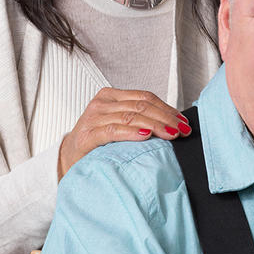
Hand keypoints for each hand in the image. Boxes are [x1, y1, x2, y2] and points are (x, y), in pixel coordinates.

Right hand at [58, 88, 189, 178]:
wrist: (70, 158)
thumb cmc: (98, 142)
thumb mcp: (118, 124)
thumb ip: (139, 119)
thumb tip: (174, 122)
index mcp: (111, 96)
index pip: (145, 97)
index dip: (167, 108)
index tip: (184, 121)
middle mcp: (102, 103)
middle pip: (141, 106)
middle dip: (166, 118)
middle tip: (183, 130)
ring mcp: (93, 118)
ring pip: (131, 116)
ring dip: (155, 125)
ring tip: (171, 134)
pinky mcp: (88, 135)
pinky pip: (113, 131)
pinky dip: (131, 132)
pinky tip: (145, 136)